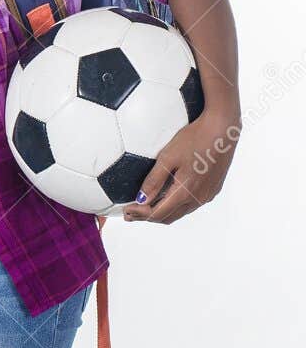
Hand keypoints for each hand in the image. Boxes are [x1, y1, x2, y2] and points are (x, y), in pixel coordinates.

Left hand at [124, 112, 239, 224]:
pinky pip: (191, 204)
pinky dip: (175, 206)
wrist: (222, 131)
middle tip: (130, 213)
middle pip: (169, 217)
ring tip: (145, 207)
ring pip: (180, 212)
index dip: (139, 214)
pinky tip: (167, 197)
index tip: (125, 212)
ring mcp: (207, 195)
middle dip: (148, 216)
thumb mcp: (167, 158)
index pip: (157, 213)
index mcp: (185, 192)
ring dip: (162, 212)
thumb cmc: (194, 140)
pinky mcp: (212, 189)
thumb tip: (141, 199)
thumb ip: (154, 181)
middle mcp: (198, 198)